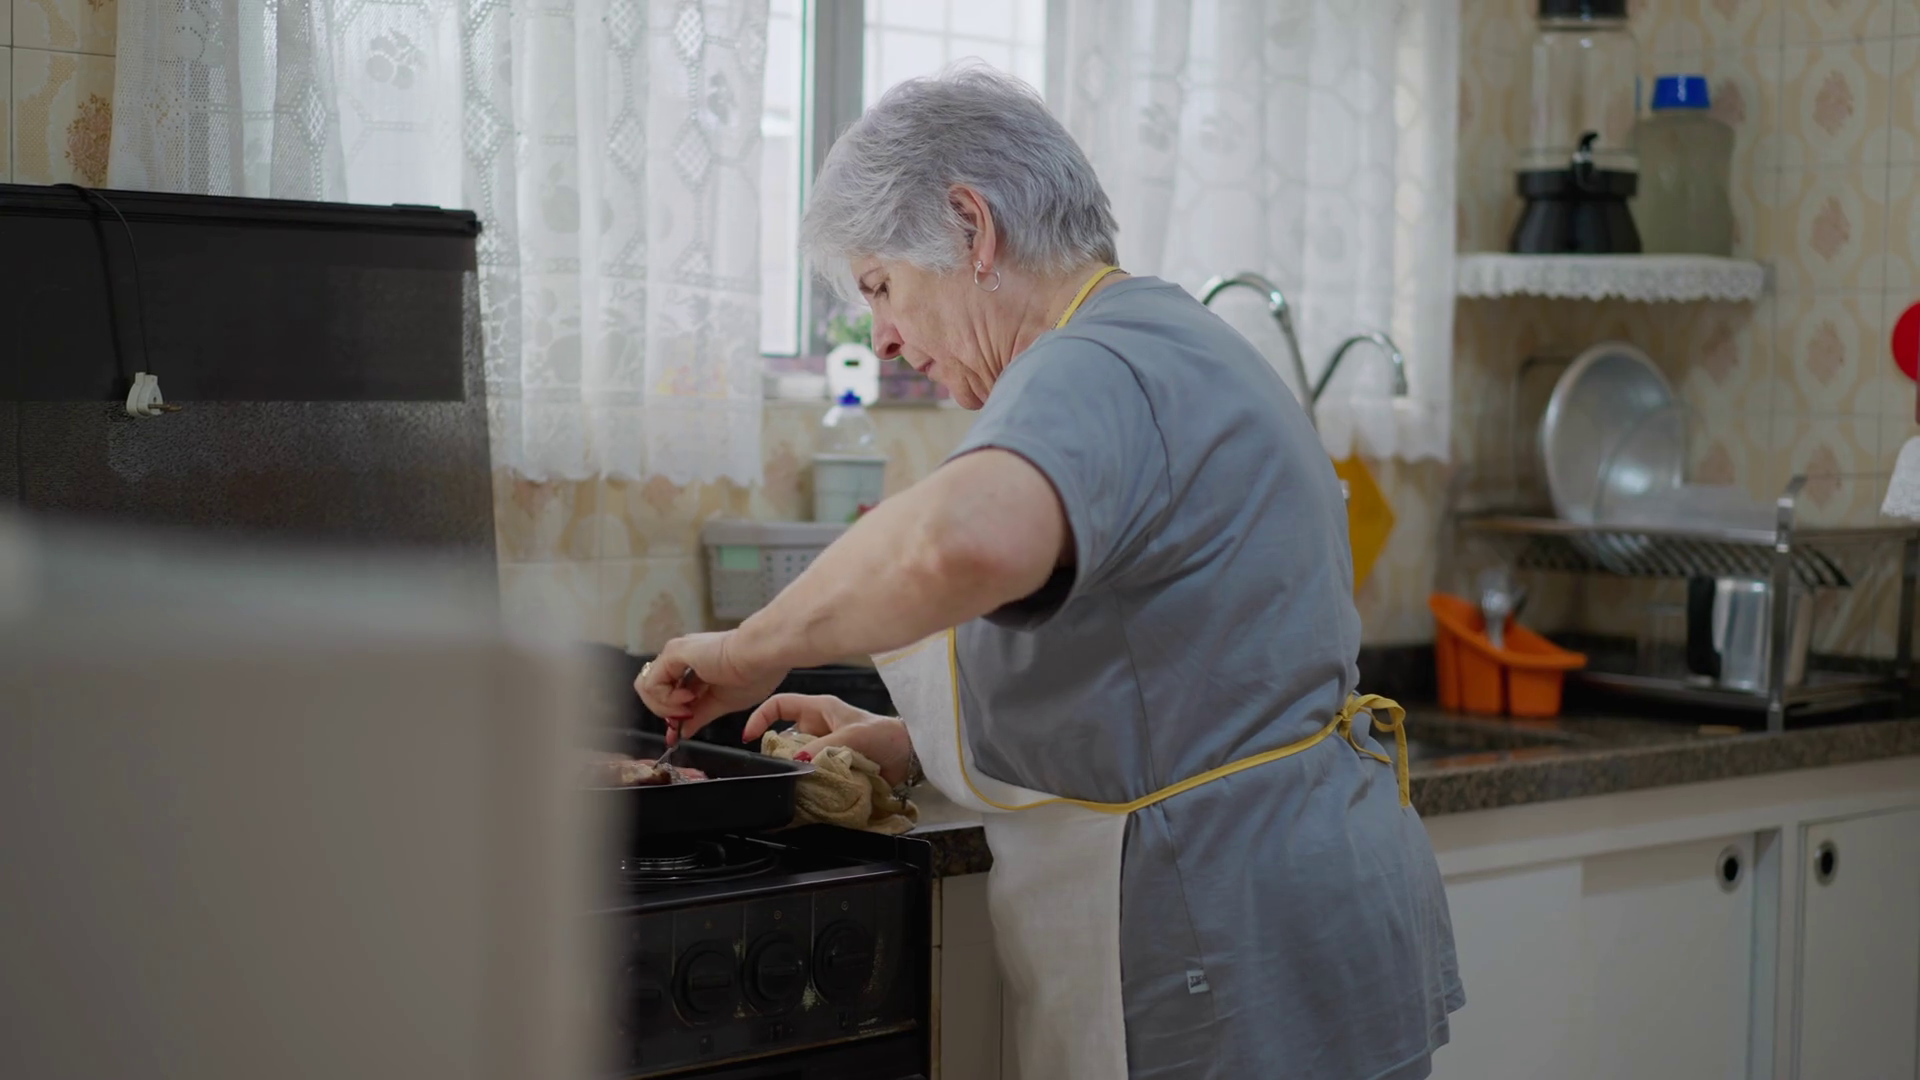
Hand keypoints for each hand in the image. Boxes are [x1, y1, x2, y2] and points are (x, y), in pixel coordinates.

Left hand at [633, 631, 785, 743]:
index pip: (668, 693)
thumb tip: (683, 731)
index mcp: (694, 667)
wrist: (761, 658)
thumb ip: (699, 716)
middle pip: (652, 690)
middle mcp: (681, 658)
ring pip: (647, 687)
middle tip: (688, 715)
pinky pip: (651, 683)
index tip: (678, 734)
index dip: (670, 714)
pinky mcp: (673, 653)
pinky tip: (688, 698)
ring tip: (689, 707)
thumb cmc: (752, 674)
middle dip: (666, 710)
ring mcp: (675, 654)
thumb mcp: (721, 703)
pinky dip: (666, 698)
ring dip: (665, 705)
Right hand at [743, 694, 913, 787]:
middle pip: (783, 738)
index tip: (749, 737)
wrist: (909, 757)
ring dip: (796, 771)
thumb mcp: (853, 735)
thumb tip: (799, 761)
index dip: (760, 716)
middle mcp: (817, 727)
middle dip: (780, 755)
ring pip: (796, 760)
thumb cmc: (885, 735)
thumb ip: (824, 746)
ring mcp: (823, 748)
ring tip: (799, 783)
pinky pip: (810, 775)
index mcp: (818, 709)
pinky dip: (808, 783)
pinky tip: (811, 792)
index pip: (779, 704)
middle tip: (783, 770)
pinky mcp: (830, 767)